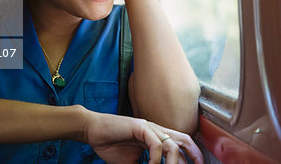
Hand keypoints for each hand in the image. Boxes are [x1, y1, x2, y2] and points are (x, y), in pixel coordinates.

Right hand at [83, 110, 203, 163]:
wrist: (92, 131)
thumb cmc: (109, 144)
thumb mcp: (131, 162)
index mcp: (154, 137)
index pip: (179, 145)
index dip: (191, 156)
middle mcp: (154, 130)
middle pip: (183, 139)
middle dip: (194, 155)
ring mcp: (148, 127)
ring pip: (172, 143)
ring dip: (173, 162)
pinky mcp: (139, 126)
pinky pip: (155, 143)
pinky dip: (156, 158)